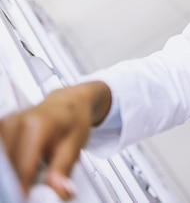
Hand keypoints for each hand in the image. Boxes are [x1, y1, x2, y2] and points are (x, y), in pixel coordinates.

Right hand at [0, 81, 110, 200]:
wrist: (70, 103)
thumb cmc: (73, 120)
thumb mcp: (74, 145)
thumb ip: (63, 170)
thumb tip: (58, 191)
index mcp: (36, 125)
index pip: (23, 166)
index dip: (24, 188)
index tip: (28, 199)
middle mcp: (16, 123)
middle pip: (7, 166)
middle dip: (15, 184)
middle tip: (29, 193)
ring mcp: (5, 125)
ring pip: (1, 162)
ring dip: (10, 176)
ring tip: (28, 180)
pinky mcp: (1, 130)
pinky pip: (1, 154)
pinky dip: (8, 168)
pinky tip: (18, 172)